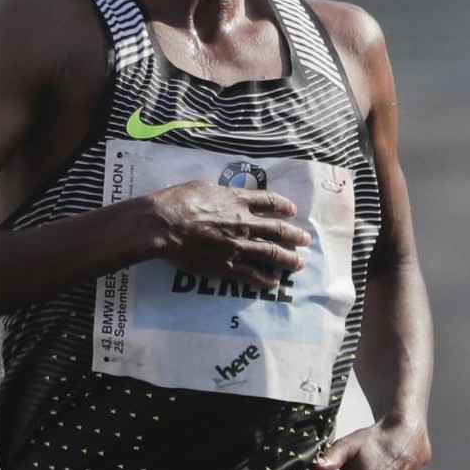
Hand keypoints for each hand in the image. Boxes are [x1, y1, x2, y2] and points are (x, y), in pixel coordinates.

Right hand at [139, 181, 307, 287]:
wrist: (163, 225)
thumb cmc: (177, 201)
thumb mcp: (203, 186)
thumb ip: (221, 192)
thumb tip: (225, 194)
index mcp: (238, 200)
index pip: (270, 201)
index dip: (284, 206)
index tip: (293, 211)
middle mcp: (244, 222)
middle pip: (278, 229)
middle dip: (295, 236)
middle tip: (306, 240)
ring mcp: (238, 245)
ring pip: (271, 253)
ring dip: (288, 259)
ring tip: (299, 264)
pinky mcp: (226, 265)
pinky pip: (252, 274)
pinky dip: (265, 279)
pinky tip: (274, 283)